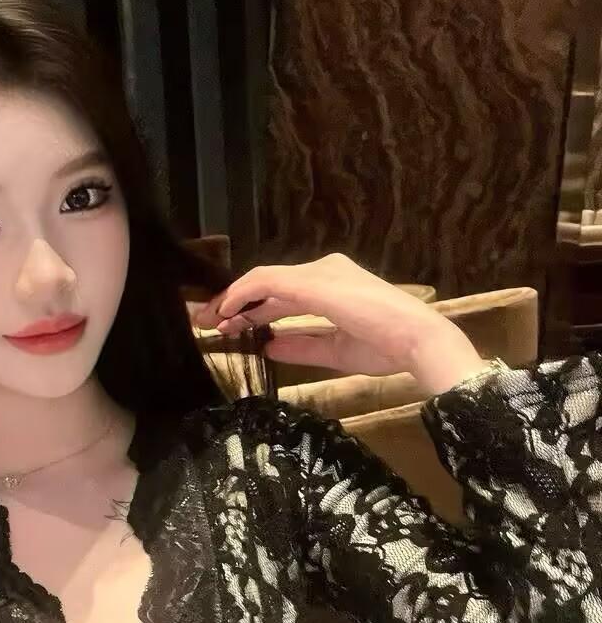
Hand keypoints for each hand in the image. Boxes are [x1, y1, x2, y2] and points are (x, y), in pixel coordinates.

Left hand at [192, 252, 482, 385]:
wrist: (416, 339)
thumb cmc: (387, 345)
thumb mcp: (334, 350)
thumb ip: (301, 345)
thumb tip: (269, 345)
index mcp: (332, 286)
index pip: (281, 294)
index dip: (251, 309)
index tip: (228, 327)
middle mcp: (324, 272)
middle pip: (268, 284)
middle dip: (234, 304)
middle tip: (206, 321)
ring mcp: (319, 273)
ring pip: (263, 281)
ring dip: (233, 300)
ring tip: (209, 319)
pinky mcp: (312, 281)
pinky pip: (267, 282)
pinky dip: (243, 295)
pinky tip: (227, 311)